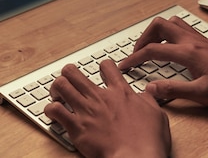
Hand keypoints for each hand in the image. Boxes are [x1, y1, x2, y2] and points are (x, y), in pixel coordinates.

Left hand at [44, 60, 170, 157]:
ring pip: (61, 86)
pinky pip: (55, 110)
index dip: (102, 67)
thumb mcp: (157, 114)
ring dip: (56, 89)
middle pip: (74, 72)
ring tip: (57, 94)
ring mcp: (86, 110)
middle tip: (70, 80)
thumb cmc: (147, 140)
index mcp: (120, 92)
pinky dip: (51, 110)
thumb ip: (150, 99)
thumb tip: (149, 91)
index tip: (100, 72)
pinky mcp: (76, 127)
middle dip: (68, 73)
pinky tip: (53, 113)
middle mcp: (100, 97)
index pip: (106, 66)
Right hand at [118, 16, 207, 105]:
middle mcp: (192, 40)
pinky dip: (170, 32)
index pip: (152, 50)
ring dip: (157, 32)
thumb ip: (173, 89)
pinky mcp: (206, 41)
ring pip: (171, 22)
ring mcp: (199, 38)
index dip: (134, 58)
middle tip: (138, 53)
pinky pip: (182, 27)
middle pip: (159, 25)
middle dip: (143, 38)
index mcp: (188, 52)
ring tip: (151, 47)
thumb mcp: (201, 93)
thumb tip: (150, 88)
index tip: (125, 66)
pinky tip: (173, 46)